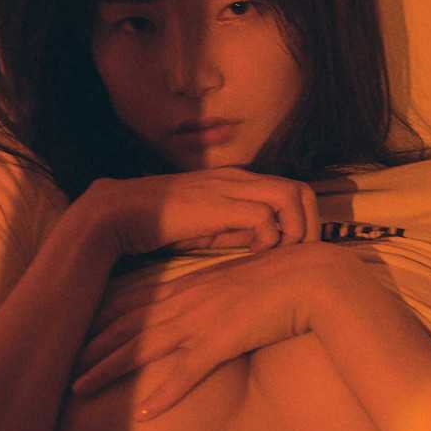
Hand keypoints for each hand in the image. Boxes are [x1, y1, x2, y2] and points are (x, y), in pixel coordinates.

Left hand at [70, 243, 330, 416]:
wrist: (313, 278)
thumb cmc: (282, 281)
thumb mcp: (238, 286)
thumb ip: (215, 299)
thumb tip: (202, 315)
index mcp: (190, 287)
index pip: (133, 305)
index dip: (101, 323)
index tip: (77, 337)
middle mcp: (188, 302)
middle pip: (126, 327)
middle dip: (90, 348)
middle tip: (61, 367)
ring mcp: (202, 321)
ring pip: (142, 348)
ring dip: (107, 369)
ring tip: (78, 388)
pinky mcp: (223, 341)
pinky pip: (187, 373)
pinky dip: (164, 394)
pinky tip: (143, 413)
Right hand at [84, 168, 320, 259]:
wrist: (120, 213)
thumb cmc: (159, 224)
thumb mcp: (206, 226)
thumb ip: (235, 229)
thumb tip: (263, 242)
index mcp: (237, 181)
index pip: (290, 190)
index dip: (303, 220)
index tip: (296, 249)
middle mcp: (239, 178)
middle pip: (300, 189)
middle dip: (310, 224)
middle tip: (300, 253)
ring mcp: (230, 188)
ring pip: (290, 196)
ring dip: (295, 229)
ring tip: (282, 253)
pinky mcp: (219, 204)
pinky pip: (265, 216)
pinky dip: (270, 236)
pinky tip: (255, 252)